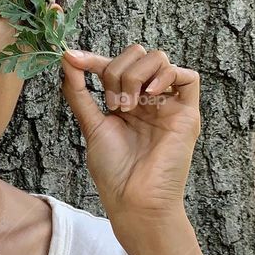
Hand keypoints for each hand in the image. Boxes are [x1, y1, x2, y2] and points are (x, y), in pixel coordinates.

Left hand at [59, 43, 200, 227]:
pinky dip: (166, 76)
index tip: (71, 58)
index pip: (113, 66)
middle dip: (116, 71)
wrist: (133, 199)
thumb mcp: (90, 124)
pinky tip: (149, 95)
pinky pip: (188, 76)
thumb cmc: (114, 170)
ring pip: (159, 59)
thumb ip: (78, 92)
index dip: (93, 59)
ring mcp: (168, 105)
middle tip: (112, 103)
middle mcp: (149, 100)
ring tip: (128, 106)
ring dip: (135, 76)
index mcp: (126, 101)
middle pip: (137, 55)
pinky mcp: (188, 114)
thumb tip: (67, 58)